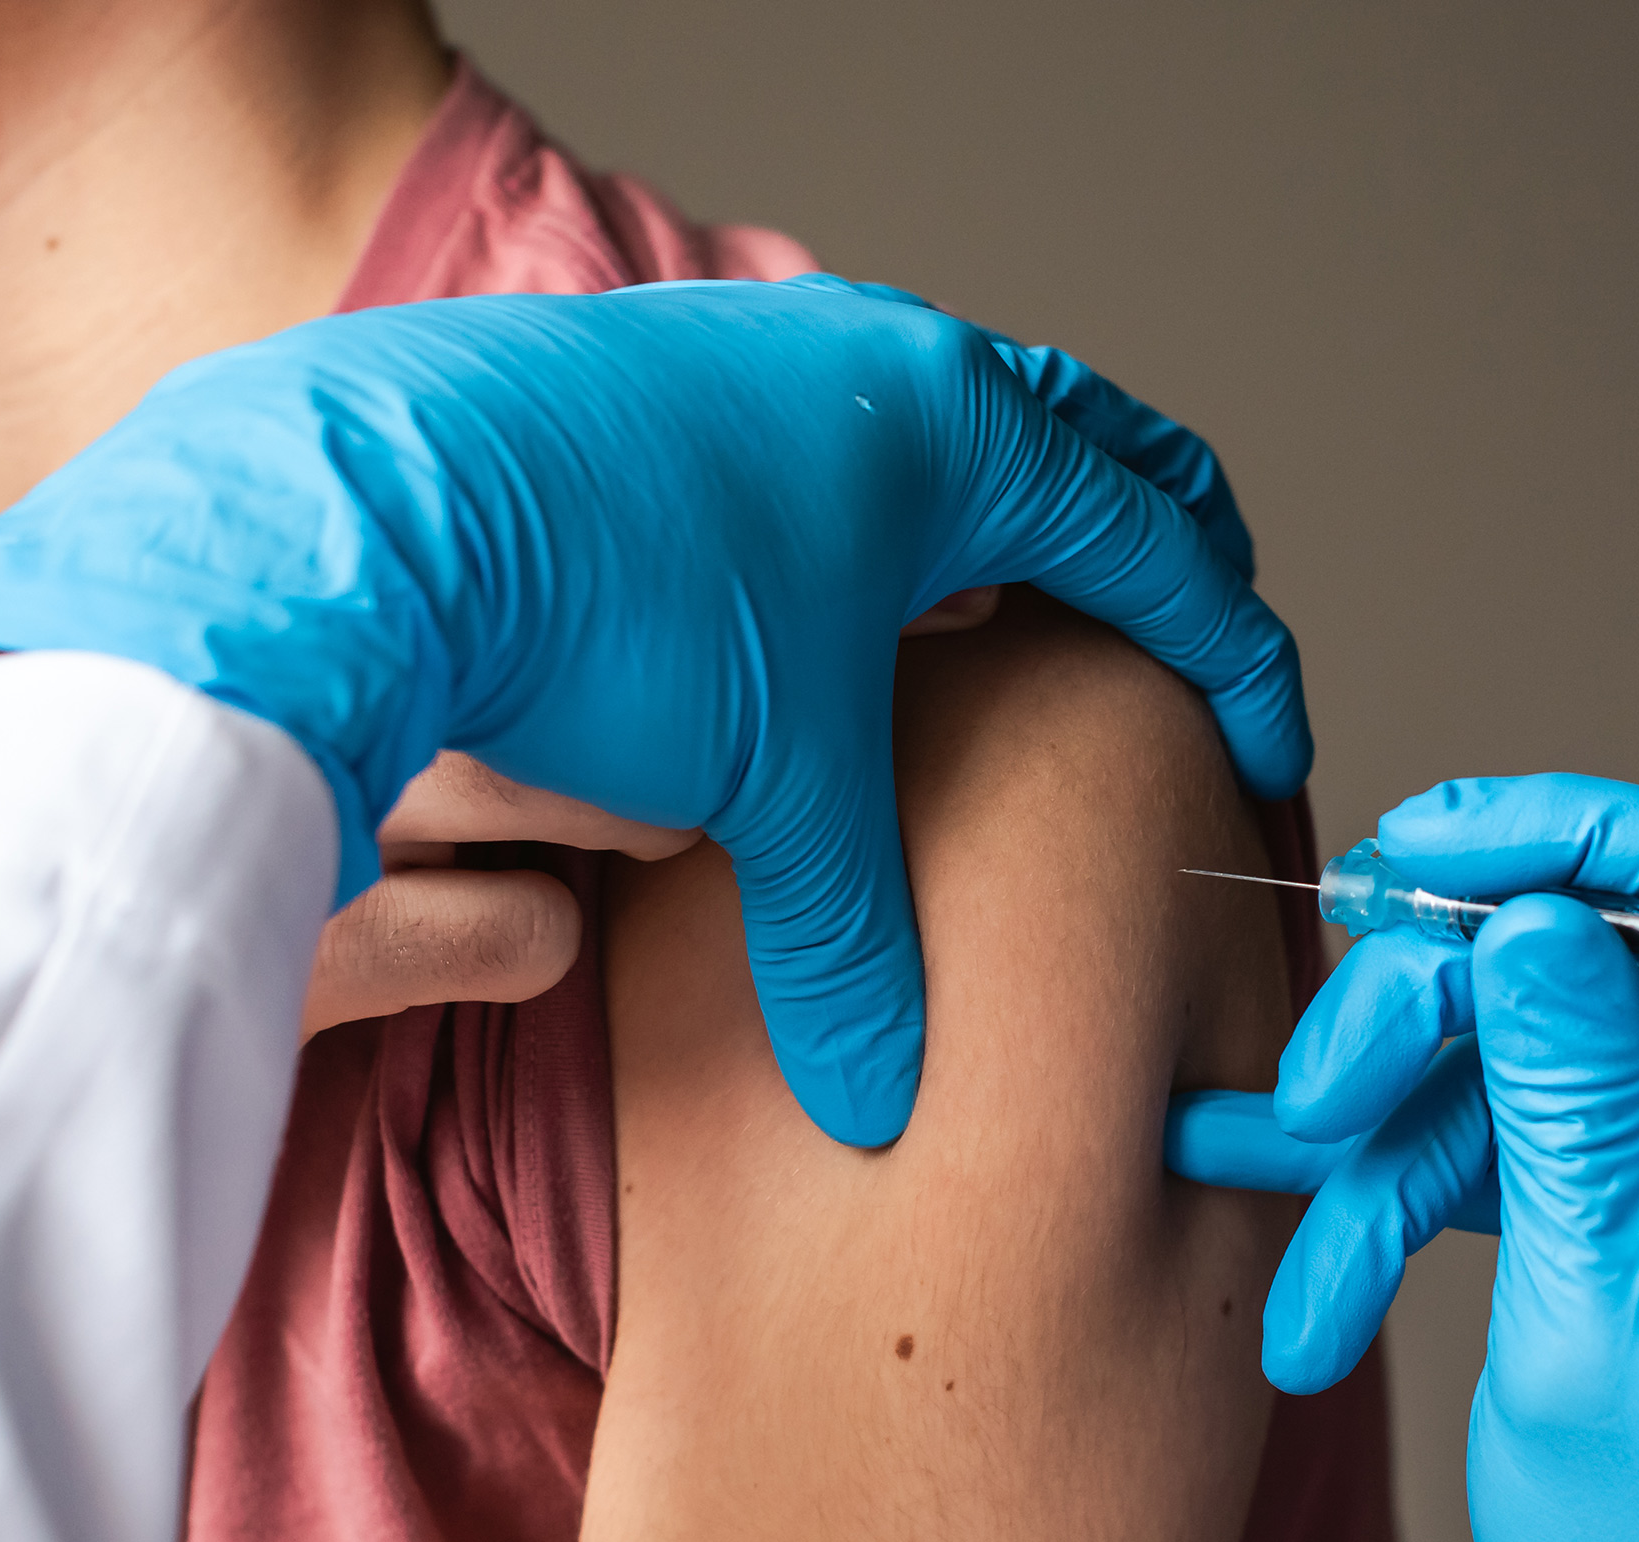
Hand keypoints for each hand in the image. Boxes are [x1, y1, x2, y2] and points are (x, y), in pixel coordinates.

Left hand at [0, 278, 1306, 1144]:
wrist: (370, 510)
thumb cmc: (602, 602)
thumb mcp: (769, 785)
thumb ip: (854, 941)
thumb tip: (880, 1093)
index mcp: (953, 427)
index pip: (1159, 544)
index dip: (1234, 655)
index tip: (1268, 742)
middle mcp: (871, 358)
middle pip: (1083, 446)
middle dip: (1159, 553)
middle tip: (1193, 650)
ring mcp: (761, 352)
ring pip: (952, 430)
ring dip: (1018, 524)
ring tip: (1034, 630)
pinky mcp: (660, 386)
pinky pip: (837, 441)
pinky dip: (893, 519)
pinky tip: (851, 609)